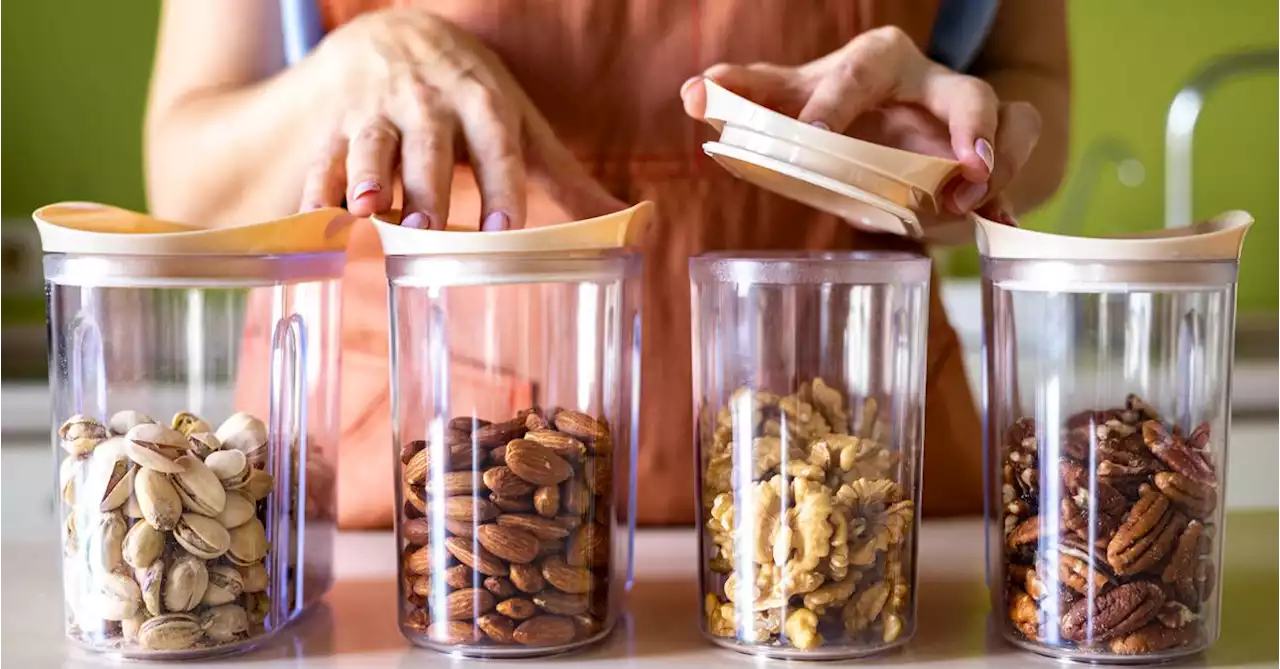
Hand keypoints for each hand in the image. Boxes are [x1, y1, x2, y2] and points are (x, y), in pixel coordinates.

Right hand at [300, 10, 622, 228]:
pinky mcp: (337, 123)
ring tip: (367, 208)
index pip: (497, 144)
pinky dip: (317, 184)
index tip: (504, 228)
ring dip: (367, 174)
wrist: (395, 34)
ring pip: (372, 144)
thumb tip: (634, 224)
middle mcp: (430, 103)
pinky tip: (314, 214)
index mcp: (484, 103)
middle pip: (430, 146)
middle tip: (428, 228)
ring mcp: (379, 110)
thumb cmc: (472, 95)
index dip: (501, 185)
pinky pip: (324, 154)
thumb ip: (567, 180)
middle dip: (428, 186)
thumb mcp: (521, 125)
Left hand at [680, 26, 1040, 220]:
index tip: (816, 135)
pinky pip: (1020, 169)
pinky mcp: (992, 155)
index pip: (858, 71)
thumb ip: (746, 95)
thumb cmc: (834, 106)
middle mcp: (930, 84)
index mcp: (876, 62)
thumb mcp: (791, 97)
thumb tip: (693, 93)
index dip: (837, 103)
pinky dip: (1011, 202)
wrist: (890, 120)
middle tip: (963, 169)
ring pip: (1010, 122)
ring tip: (971, 205)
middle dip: (970, 126)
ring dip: (1000, 164)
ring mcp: (967, 121)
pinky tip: (1002, 228)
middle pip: (964, 92)